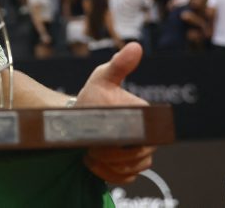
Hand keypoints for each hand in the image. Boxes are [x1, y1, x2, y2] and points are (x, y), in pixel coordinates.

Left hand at [76, 42, 155, 183]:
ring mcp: (139, 155)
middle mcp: (147, 139)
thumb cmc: (93, 96)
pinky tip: (92, 163)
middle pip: (137, 157)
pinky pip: (125, 179)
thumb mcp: (103, 78)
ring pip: (132, 169)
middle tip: (90, 145)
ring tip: (89, 153)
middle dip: (112, 154)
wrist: (77, 115)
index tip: (103, 137)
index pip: (144, 139)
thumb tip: (136, 46)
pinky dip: (109, 175)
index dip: (124, 142)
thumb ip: (119, 65)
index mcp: (146, 119)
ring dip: (109, 165)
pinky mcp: (128, 168)